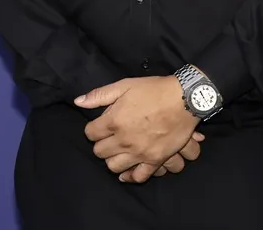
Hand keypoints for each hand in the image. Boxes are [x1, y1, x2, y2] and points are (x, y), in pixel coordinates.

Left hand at [77, 76, 199, 183]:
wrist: (184, 99)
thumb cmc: (154, 90)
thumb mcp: (125, 85)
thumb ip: (100, 95)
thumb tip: (78, 102)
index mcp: (114, 121)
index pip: (90, 134)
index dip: (93, 129)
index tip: (99, 126)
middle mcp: (123, 140)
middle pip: (100, 152)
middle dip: (101, 144)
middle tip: (109, 138)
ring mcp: (139, 152)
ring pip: (114, 166)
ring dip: (113, 159)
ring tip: (118, 152)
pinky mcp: (154, 160)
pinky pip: (138, 177)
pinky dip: (130, 176)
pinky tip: (128, 172)